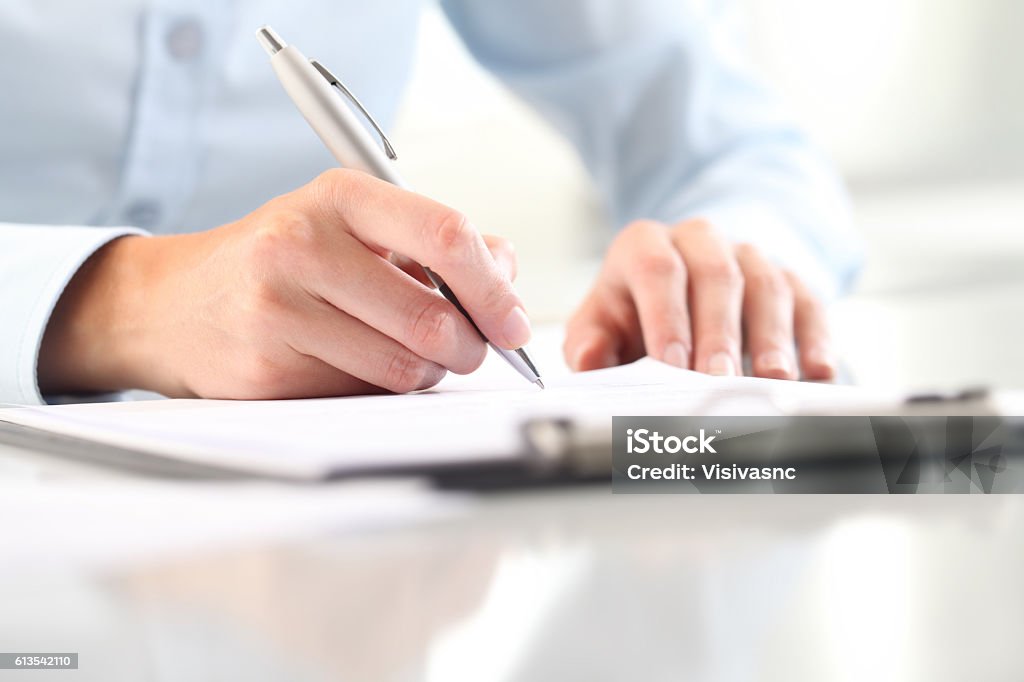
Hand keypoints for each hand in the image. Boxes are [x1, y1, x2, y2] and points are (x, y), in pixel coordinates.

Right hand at [38, 169, 526, 397]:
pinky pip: (363, 394)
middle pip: (433, 317)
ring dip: (428, 373)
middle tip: (469, 350)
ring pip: (404, 367)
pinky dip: (381, 389)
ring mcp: (279, 307)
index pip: (446, 235)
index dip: (494, 289)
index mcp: (340, 196)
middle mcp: (303, 243)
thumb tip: (506, 270)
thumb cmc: (281, 260)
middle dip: (469, 347)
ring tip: (409, 356)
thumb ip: (434, 242)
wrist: (174, 304)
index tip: (515, 323)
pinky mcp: (267, 367)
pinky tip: (357, 365)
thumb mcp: (352, 224)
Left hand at [564, 219, 834, 379]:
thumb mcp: (601, 324)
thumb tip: (588, 359)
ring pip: (766, 286)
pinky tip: (818, 372)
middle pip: (716, 277)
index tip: (670, 364)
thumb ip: (590, 343)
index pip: (657, 269)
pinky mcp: (789, 280)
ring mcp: (749, 256)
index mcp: (646, 245)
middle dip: (718, 333)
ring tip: (772, 379)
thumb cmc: (634, 315)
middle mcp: (700, 240)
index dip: (665, 316)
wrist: (681, 290)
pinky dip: (816, 338)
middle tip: (719, 380)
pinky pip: (808, 302)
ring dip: (770, 337)